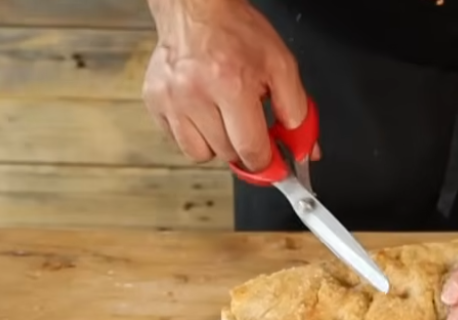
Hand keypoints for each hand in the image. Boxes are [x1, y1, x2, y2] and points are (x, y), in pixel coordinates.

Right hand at [143, 0, 312, 171]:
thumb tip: (303, 149)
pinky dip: (194, 134)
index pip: (250, 150)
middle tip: (249, 124)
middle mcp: (195, 95)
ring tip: (223, 116)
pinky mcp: (154, 102)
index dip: (267, 163)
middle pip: (227, 154)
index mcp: (230, 85)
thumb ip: (297, 110)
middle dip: (244, 146)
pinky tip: (202, 111)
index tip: (275, 166)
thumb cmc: (236, 33)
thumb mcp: (280, 65)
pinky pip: (177, 141)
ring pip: (200, 154)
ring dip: (217, 144)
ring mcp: (171, 100)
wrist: (196, 10)